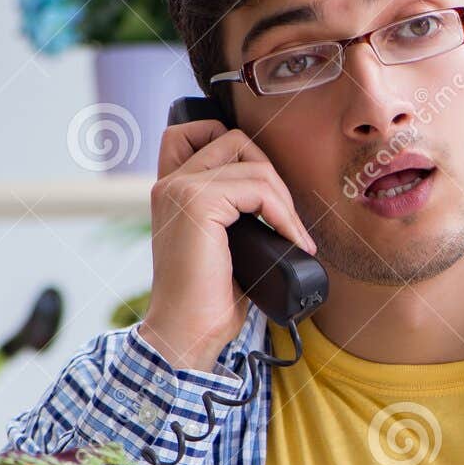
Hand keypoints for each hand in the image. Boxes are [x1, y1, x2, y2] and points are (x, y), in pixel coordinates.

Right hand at [140, 119, 316, 370]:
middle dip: (270, 174)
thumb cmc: (208, 297)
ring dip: (285, 202)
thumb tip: (277, 196)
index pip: (195, 132)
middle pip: (234, 139)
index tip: (264, 190)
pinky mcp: (198, 202)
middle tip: (285, 218)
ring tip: (294, 237)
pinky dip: (284, 215)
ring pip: (254, 165)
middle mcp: (170, 183)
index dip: (236, 146)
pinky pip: (259, 190)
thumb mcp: (222, 243)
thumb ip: (233, 211)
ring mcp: (181, 189)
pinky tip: (292, 241)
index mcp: (170, 190)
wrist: (188, 332)